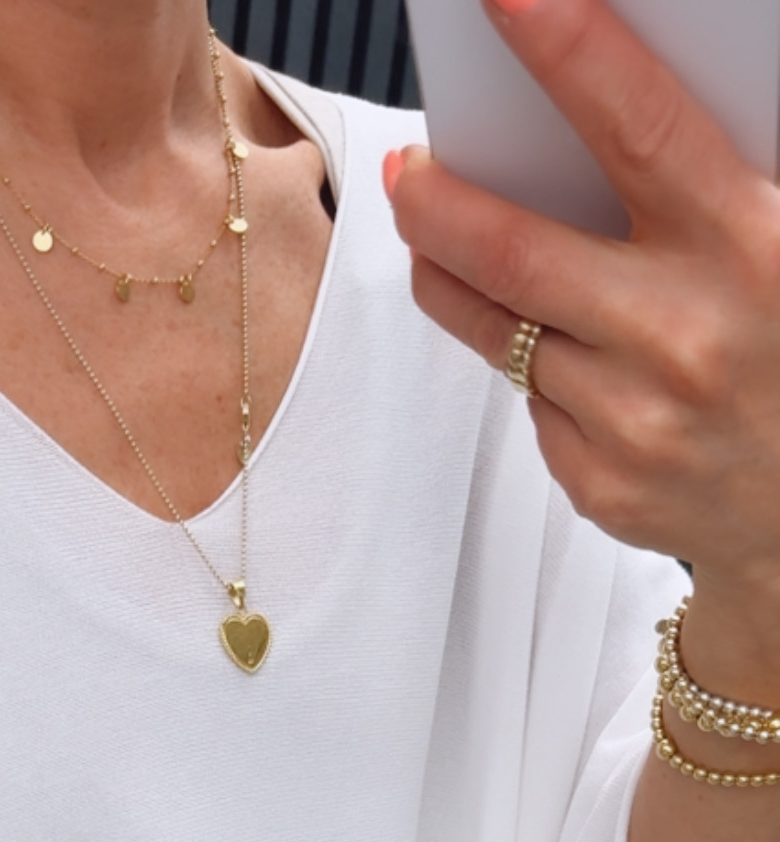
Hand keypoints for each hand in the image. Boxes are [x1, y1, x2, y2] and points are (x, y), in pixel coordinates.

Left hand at [386, 0, 779, 692]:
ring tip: (438, 236)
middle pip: (514, 251)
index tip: (506, 1)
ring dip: (456, 278)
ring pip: (500, 332)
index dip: (567, 51)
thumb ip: (707, 180)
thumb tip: (596, 100)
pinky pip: (535, 404)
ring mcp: (635, 421)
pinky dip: (538, 369)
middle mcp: (684, 337)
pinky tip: (573, 355)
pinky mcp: (603, 484)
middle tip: (405, 169)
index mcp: (748, 249)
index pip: (637, 127)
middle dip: (437, 201)